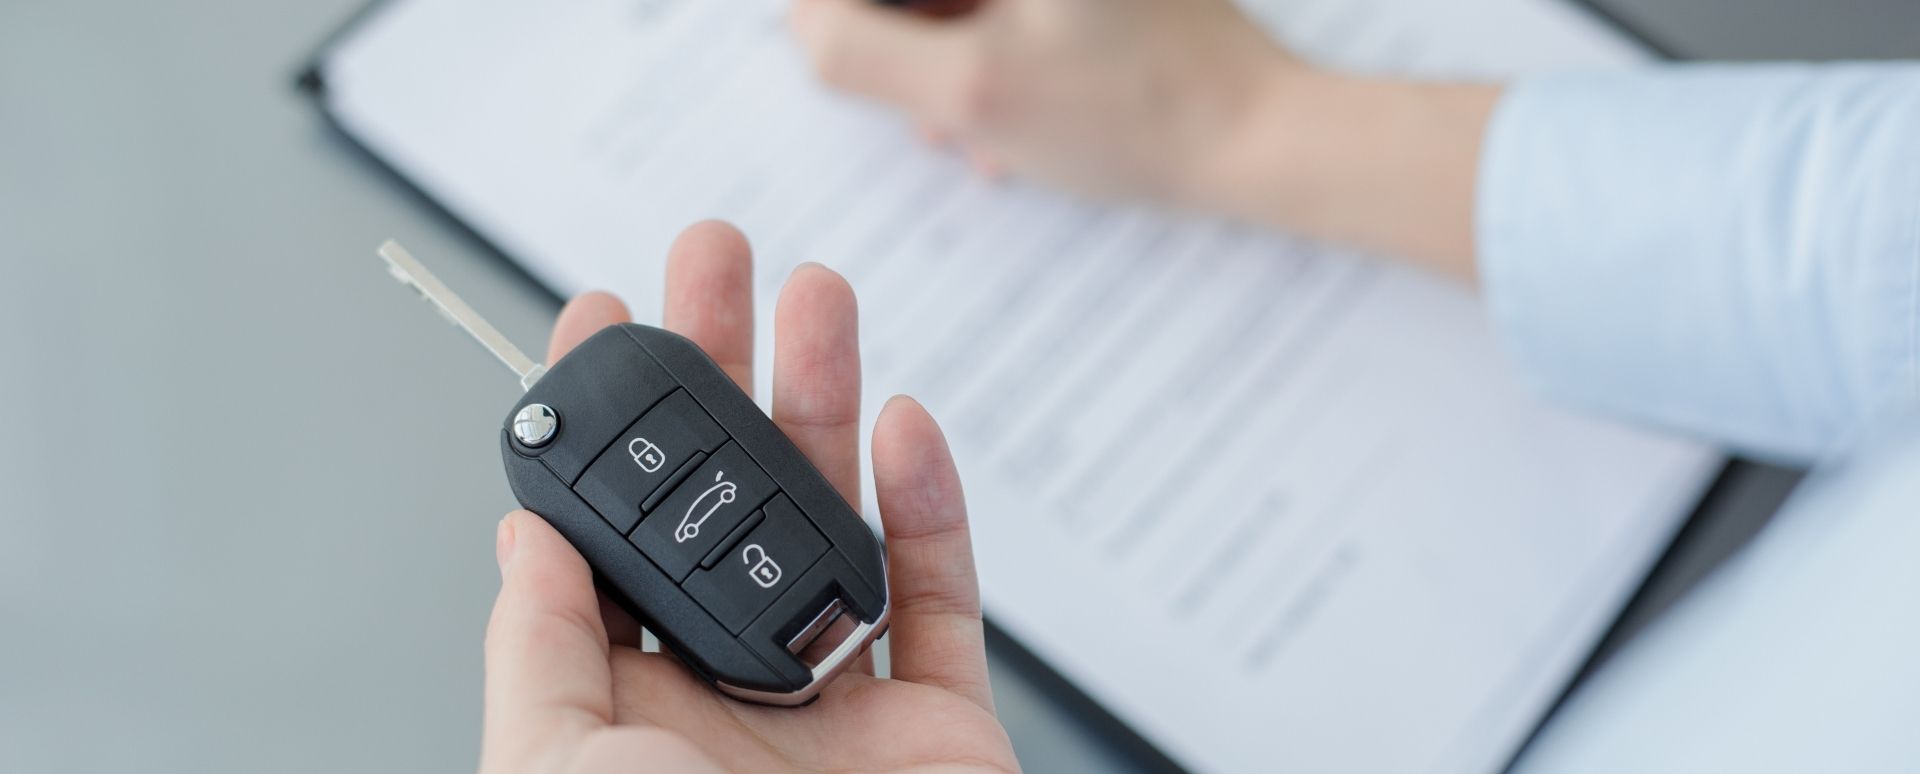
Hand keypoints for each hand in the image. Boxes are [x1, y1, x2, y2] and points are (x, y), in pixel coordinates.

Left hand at [479, 221, 1018, 772]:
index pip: (618, 533)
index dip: (614, 426)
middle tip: (715, 264)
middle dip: (722, 371)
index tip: (607, 320)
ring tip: (816, 296)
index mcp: (632, 702)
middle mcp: (736, 691)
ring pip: (834, 523)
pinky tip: (905, 425)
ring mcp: (841, 701)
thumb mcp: (551, 761)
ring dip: (826, 402)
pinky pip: (942, 594)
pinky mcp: (941, 718)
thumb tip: (526, 536)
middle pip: (728, 498)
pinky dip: (929, 504)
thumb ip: (538, 647)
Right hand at [790, 0, 1498, 279]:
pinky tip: (1002, 123)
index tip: (850, 66)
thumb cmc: (1132, 114)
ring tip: (972, 129)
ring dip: (940, 56)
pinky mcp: (1086, 1)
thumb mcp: (972, 91)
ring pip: (956, 5)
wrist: (1257, 137)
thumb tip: (800, 23)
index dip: (843, 21)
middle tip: (927, 111)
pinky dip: (984, 59)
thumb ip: (857, 50)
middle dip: (901, 37)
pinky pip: (999, 16)